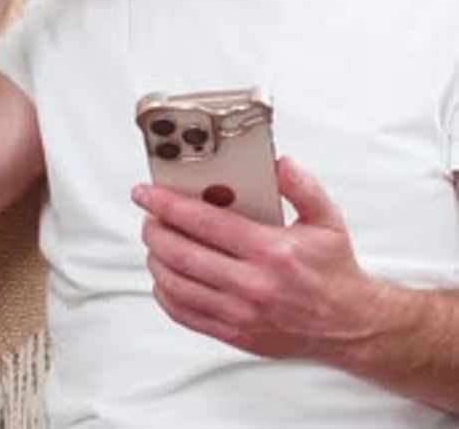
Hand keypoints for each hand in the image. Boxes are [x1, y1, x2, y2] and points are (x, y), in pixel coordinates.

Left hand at [132, 157, 378, 359]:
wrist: (349, 325)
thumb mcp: (326, 217)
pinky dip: (166, 292)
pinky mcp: (235, 334)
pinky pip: (185, 314)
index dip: (168, 204)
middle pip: (182, 253)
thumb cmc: (334, 270)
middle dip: (155, 229)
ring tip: (155, 241)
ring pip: (177, 285)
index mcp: (271, 250)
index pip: (205, 222)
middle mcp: (252, 284)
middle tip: (148, 214)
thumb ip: (302, 185)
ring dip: (156, 259)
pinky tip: (165, 276)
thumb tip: (278, 163)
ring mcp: (240, 313)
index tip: (147, 193)